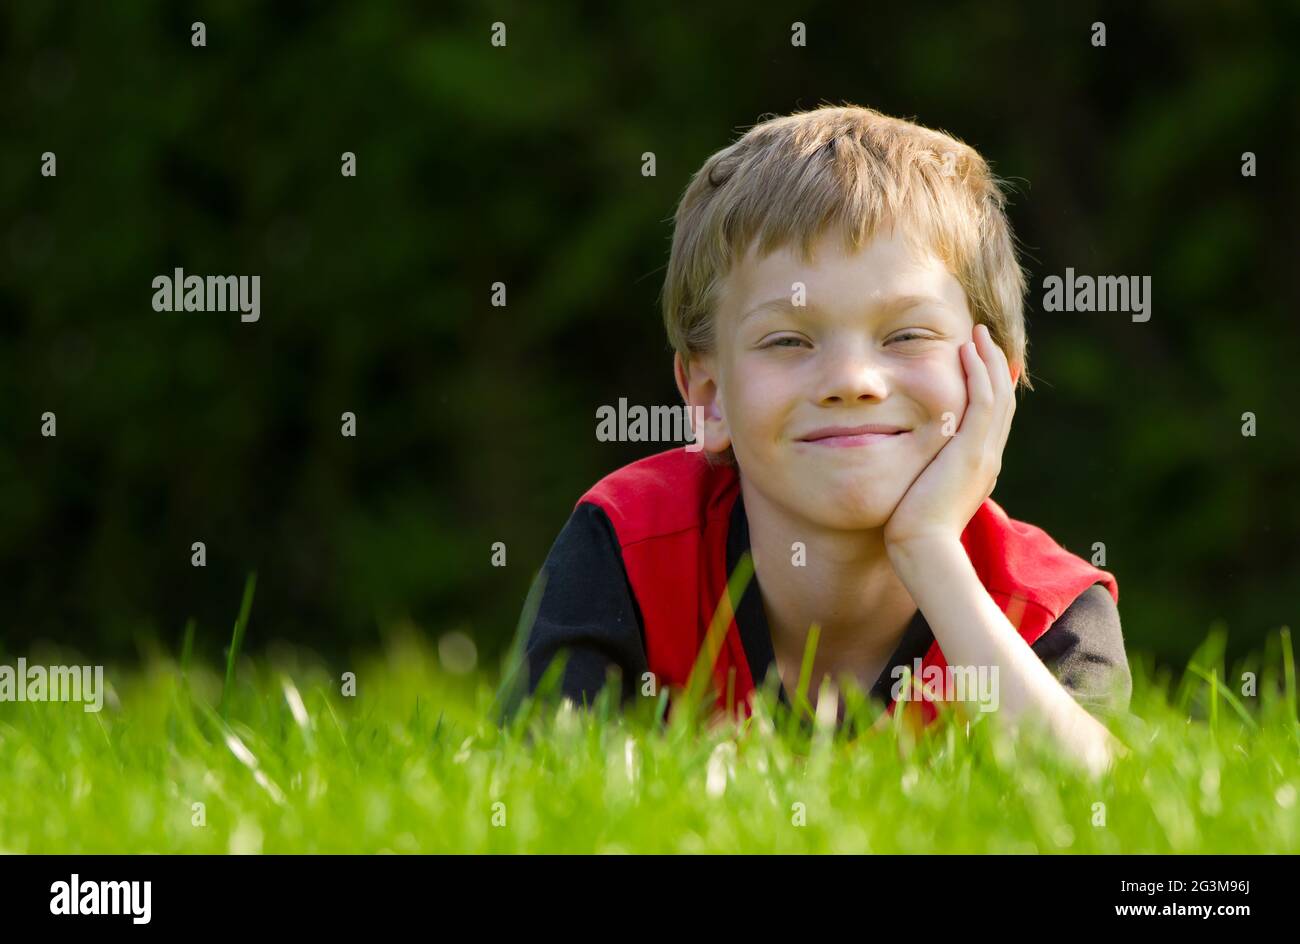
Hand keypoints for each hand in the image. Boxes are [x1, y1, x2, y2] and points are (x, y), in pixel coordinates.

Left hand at [882, 323, 1015, 550]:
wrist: (924, 549)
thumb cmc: (912, 530)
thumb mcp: (921, 494)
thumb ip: (922, 474)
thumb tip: (907, 465)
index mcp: (978, 466)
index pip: (990, 417)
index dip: (989, 386)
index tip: (979, 362)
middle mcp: (987, 456)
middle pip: (1001, 400)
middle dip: (993, 366)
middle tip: (983, 338)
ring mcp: (984, 452)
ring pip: (997, 395)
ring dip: (988, 361)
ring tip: (977, 335)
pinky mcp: (973, 451)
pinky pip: (984, 401)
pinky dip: (980, 373)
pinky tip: (969, 352)